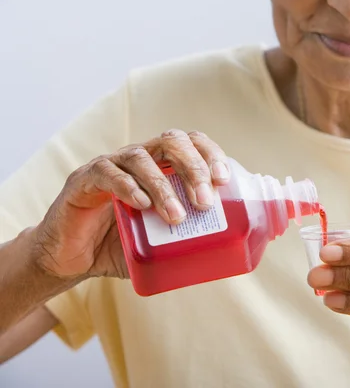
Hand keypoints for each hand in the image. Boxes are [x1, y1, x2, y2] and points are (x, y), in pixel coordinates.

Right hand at [32, 129, 229, 279]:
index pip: (192, 143)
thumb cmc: (121, 244)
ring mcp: (111, 165)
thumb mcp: (160, 242)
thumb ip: (187, 240)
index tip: (224, 180)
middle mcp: (139, 158)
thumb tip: (225, 254)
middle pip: (172, 142)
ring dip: (163, 186)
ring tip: (176, 216)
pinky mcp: (84, 179)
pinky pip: (107, 173)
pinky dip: (128, 187)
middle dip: (193, 168)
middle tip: (204, 201)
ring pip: (142, 158)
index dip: (210, 155)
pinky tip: (141, 205)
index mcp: (162, 165)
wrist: (72, 258)